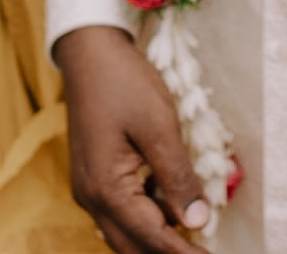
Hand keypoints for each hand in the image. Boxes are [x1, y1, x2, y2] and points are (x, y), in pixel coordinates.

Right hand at [56, 26, 211, 253]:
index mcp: (105, 188)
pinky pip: (120, 212)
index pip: (151, 236)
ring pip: (124, 232)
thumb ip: (177, 177)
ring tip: (194, 239)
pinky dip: (146, 219)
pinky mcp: (93, 176)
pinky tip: (171, 209)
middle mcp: (91, 196)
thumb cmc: (124, 82)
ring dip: (156, 238)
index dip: (183, 253)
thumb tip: (197, 221)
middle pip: (132, 245)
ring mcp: (88, 187)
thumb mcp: (158, 126)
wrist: (88, 52)